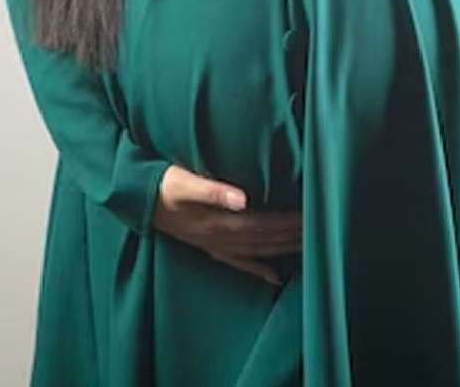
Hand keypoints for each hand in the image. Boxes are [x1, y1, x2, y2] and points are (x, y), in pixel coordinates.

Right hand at [151, 164, 301, 286]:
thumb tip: (243, 199)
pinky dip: (258, 270)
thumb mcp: (184, 181)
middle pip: (265, 240)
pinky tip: (275, 278)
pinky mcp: (208, 247)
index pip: (263, 224)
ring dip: (282, 249)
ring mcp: (214, 245)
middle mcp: (220, 238)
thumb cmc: (162, 184)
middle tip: (321, 229)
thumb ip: (213, 190)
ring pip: (257, 251)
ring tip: (308, 247)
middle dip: (292, 235)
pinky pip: (238, 263)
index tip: (311, 215)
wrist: (137, 200)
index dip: (287, 222)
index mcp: (218, 221)